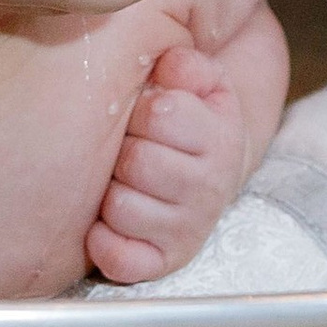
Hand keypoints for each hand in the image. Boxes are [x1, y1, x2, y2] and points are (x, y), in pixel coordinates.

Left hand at [87, 46, 249, 285]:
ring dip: (112, 192)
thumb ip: (186, 65)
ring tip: (126, 182)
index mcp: (220, 138)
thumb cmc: (191, 122)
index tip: (150, 113)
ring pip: (121, 207)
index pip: (162, 114)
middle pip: (137, 161)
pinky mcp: (163, 261)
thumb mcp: (201, 83)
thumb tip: (171, 66)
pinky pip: (121, 258)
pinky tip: (105, 223)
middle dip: (126, 150)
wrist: (209, 174)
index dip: (146, 109)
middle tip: (134, 148)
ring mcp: (187, 229)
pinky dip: (105, 243)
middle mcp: (210, 188)